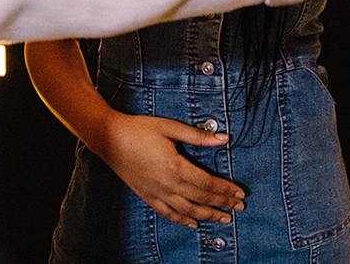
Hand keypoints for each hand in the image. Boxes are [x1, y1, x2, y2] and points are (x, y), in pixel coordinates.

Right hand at [97, 112, 245, 227]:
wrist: (109, 138)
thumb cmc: (138, 129)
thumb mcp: (171, 127)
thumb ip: (199, 136)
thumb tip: (224, 138)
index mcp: (176, 167)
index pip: (208, 184)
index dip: (226, 190)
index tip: (240, 193)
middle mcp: (168, 184)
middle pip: (201, 199)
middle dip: (222, 204)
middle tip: (239, 207)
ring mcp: (157, 193)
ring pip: (187, 211)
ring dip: (207, 216)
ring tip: (223, 219)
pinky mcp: (148, 196)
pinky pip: (168, 213)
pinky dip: (183, 220)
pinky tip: (193, 223)